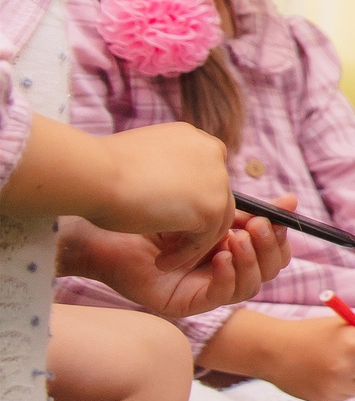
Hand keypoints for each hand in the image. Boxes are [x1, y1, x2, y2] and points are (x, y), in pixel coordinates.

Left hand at [58, 205, 292, 317]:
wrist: (105, 225)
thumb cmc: (149, 211)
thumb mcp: (207, 208)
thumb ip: (245, 210)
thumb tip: (293, 200)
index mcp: (230, 247)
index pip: (271, 250)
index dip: (279, 235)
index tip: (277, 214)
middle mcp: (222, 271)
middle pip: (270, 269)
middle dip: (268, 247)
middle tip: (257, 226)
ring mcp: (205, 289)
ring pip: (252, 285)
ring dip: (250, 260)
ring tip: (236, 237)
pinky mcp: (186, 304)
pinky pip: (222, 297)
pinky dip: (227, 276)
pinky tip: (219, 256)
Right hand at [94, 123, 236, 269]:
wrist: (91, 174)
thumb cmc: (98, 169)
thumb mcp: (140, 159)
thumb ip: (163, 170)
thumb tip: (166, 190)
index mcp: (193, 137)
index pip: (204, 175)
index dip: (189, 200)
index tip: (167, 218)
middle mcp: (212, 153)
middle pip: (214, 196)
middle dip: (193, 223)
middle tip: (167, 243)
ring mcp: (217, 179)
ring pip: (214, 220)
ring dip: (189, 243)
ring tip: (163, 259)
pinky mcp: (212, 206)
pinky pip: (204, 239)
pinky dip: (185, 254)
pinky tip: (161, 263)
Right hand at [257, 310, 354, 400]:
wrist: (274, 351)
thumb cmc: (314, 333)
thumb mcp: (346, 321)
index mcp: (353, 341)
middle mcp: (346, 365)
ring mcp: (336, 384)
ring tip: (352, 366)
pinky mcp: (328, 398)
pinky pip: (353, 395)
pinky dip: (351, 386)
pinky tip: (333, 375)